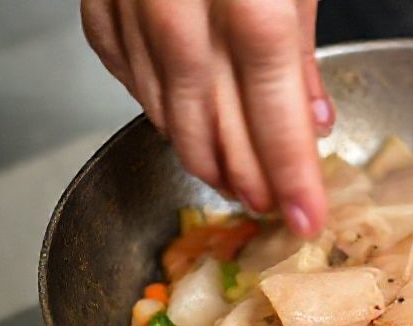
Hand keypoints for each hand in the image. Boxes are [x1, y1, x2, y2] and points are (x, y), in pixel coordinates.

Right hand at [81, 0, 330, 236]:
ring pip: (165, 112)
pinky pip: (127, 79)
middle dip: (247, 179)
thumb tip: (313, 120)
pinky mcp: (99, 6)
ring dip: (204, 158)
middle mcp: (179, 8)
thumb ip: (301, 48)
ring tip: (233, 180)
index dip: (291, 173)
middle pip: (214, 125)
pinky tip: (187, 129)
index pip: (272, 108)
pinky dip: (160, 113)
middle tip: (271, 206)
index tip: (306, 218)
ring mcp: (130, 8)